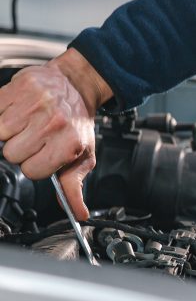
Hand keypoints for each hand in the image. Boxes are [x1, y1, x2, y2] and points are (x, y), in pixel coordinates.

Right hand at [0, 48, 112, 220]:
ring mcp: (35, 105)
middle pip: (13, 154)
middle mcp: (53, 123)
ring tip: (26, 124)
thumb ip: (74, 187)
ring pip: (1, 134)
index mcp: (69, 143)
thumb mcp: (82, 156)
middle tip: (35, 137)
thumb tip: (79, 214)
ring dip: (9, 132)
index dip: (34, 166)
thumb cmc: (76, 123)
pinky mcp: (18, 88)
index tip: (42, 155)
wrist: (76, 85)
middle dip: (21, 149)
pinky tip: (17, 113)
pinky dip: (2, 114)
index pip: (32, 171)